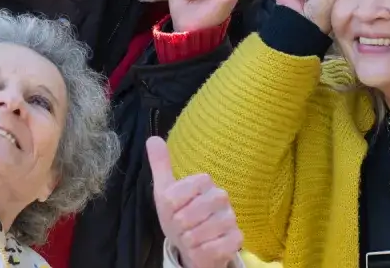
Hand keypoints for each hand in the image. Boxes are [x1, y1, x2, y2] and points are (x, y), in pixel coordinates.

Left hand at [148, 137, 241, 267]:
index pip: (185, 189)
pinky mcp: (237, 239)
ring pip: (204, 231)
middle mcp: (221, 197)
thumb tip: (152, 138)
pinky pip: (216, 247)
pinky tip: (200, 248)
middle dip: (180, 224)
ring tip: (189, 238)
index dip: (173, 205)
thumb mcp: (165, 192)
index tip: (173, 210)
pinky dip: (202, 251)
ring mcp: (231, 218)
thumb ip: (160, 166)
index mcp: (204, 183)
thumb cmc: (179, 216)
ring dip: (190, 239)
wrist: (192, 245)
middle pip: (193, 211)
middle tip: (180, 227)